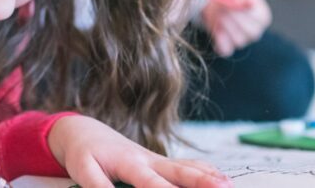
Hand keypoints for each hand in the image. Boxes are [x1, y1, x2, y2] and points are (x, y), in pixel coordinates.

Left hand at [47, 115, 231, 187]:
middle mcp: (149, 160)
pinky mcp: (162, 163)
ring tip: (230, 185)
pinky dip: (206, 171)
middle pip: (180, 172)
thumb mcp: (84, 170)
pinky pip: (188, 166)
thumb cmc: (86, 154)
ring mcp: (158, 160)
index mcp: (130, 163)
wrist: (87, 132)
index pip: (151, 183)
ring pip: (188, 167)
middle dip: (202, 181)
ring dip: (210, 176)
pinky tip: (222, 179)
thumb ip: (100, 186)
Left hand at [201, 0, 270, 57]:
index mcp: (263, 16)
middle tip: (220, 8)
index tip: (229, 4)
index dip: (243, 13)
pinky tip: (216, 27)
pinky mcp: (229, 49)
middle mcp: (256, 32)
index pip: (260, 20)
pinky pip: (225, 50)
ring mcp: (243, 42)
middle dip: (233, 19)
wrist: (220, 4)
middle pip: (251, 32)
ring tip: (217, 14)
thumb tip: (238, 2)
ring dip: (225, 26)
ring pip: (238, 41)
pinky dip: (218, 40)